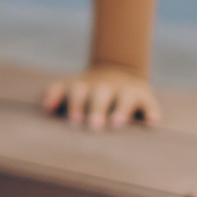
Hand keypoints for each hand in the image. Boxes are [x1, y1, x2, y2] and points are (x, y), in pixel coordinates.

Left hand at [41, 63, 160, 130]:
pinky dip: (151, 112)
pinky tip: (152, 122)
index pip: (76, 91)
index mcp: (83, 86)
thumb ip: (53, 94)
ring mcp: (125, 91)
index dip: (74, 104)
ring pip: (125, 97)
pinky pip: (150, 104)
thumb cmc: (85, 91)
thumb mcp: (67, 88)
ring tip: (116, 124)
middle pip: (100, 93)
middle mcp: (104, 87)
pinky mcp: (145, 97)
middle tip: (93, 125)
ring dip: (121, 110)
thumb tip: (45, 109)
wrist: (116, 71)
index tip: (73, 121)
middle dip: (96, 108)